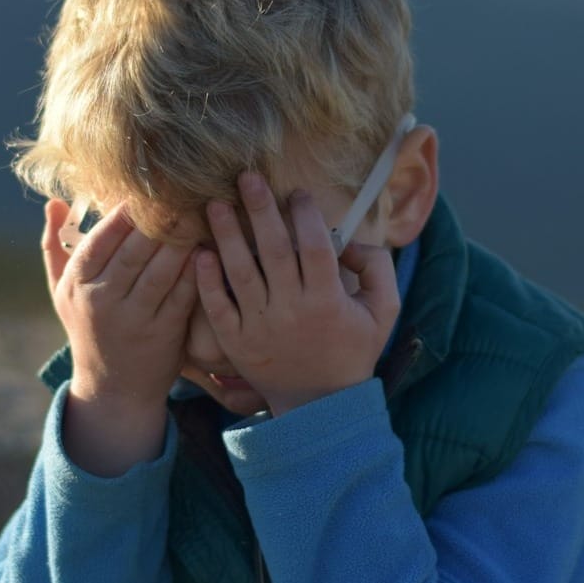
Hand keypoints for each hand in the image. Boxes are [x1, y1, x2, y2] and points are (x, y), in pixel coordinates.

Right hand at [42, 198, 199, 409]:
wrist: (113, 389)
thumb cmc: (87, 328)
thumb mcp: (61, 292)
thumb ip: (56, 247)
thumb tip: (55, 202)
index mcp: (77, 284)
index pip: (101, 238)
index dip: (125, 211)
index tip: (145, 186)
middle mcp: (102, 300)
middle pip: (134, 249)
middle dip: (159, 217)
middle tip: (180, 189)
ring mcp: (135, 318)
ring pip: (162, 268)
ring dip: (182, 237)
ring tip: (197, 209)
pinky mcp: (164, 332)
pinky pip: (182, 292)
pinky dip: (196, 268)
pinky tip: (208, 245)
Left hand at [195, 171, 400, 415]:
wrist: (320, 406)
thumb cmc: (353, 350)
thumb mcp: (383, 311)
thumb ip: (377, 269)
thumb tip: (350, 241)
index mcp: (327, 300)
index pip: (316, 246)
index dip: (306, 215)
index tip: (297, 191)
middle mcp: (292, 311)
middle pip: (274, 250)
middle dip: (260, 209)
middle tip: (246, 176)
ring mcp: (260, 327)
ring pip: (240, 272)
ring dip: (227, 235)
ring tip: (214, 203)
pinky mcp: (236, 342)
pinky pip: (218, 306)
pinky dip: (207, 280)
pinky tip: (200, 252)